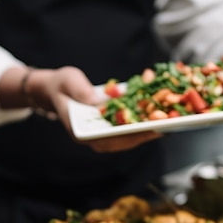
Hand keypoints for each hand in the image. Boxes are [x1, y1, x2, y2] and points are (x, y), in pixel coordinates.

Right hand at [36, 66, 161, 152]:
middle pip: (124, 141)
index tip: (151, 130)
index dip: (133, 135)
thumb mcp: (69, 81)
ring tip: (168, 122)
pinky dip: (141, 124)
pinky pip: (127, 130)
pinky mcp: (107, 130)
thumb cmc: (61, 85)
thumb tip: (100, 101)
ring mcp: (101, 137)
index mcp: (81, 132)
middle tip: (168, 126)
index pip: (111, 138)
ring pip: (128, 138)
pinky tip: (156, 116)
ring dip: (147, 131)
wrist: (54, 91)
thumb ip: (82, 91)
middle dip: (147, 134)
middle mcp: (93, 139)